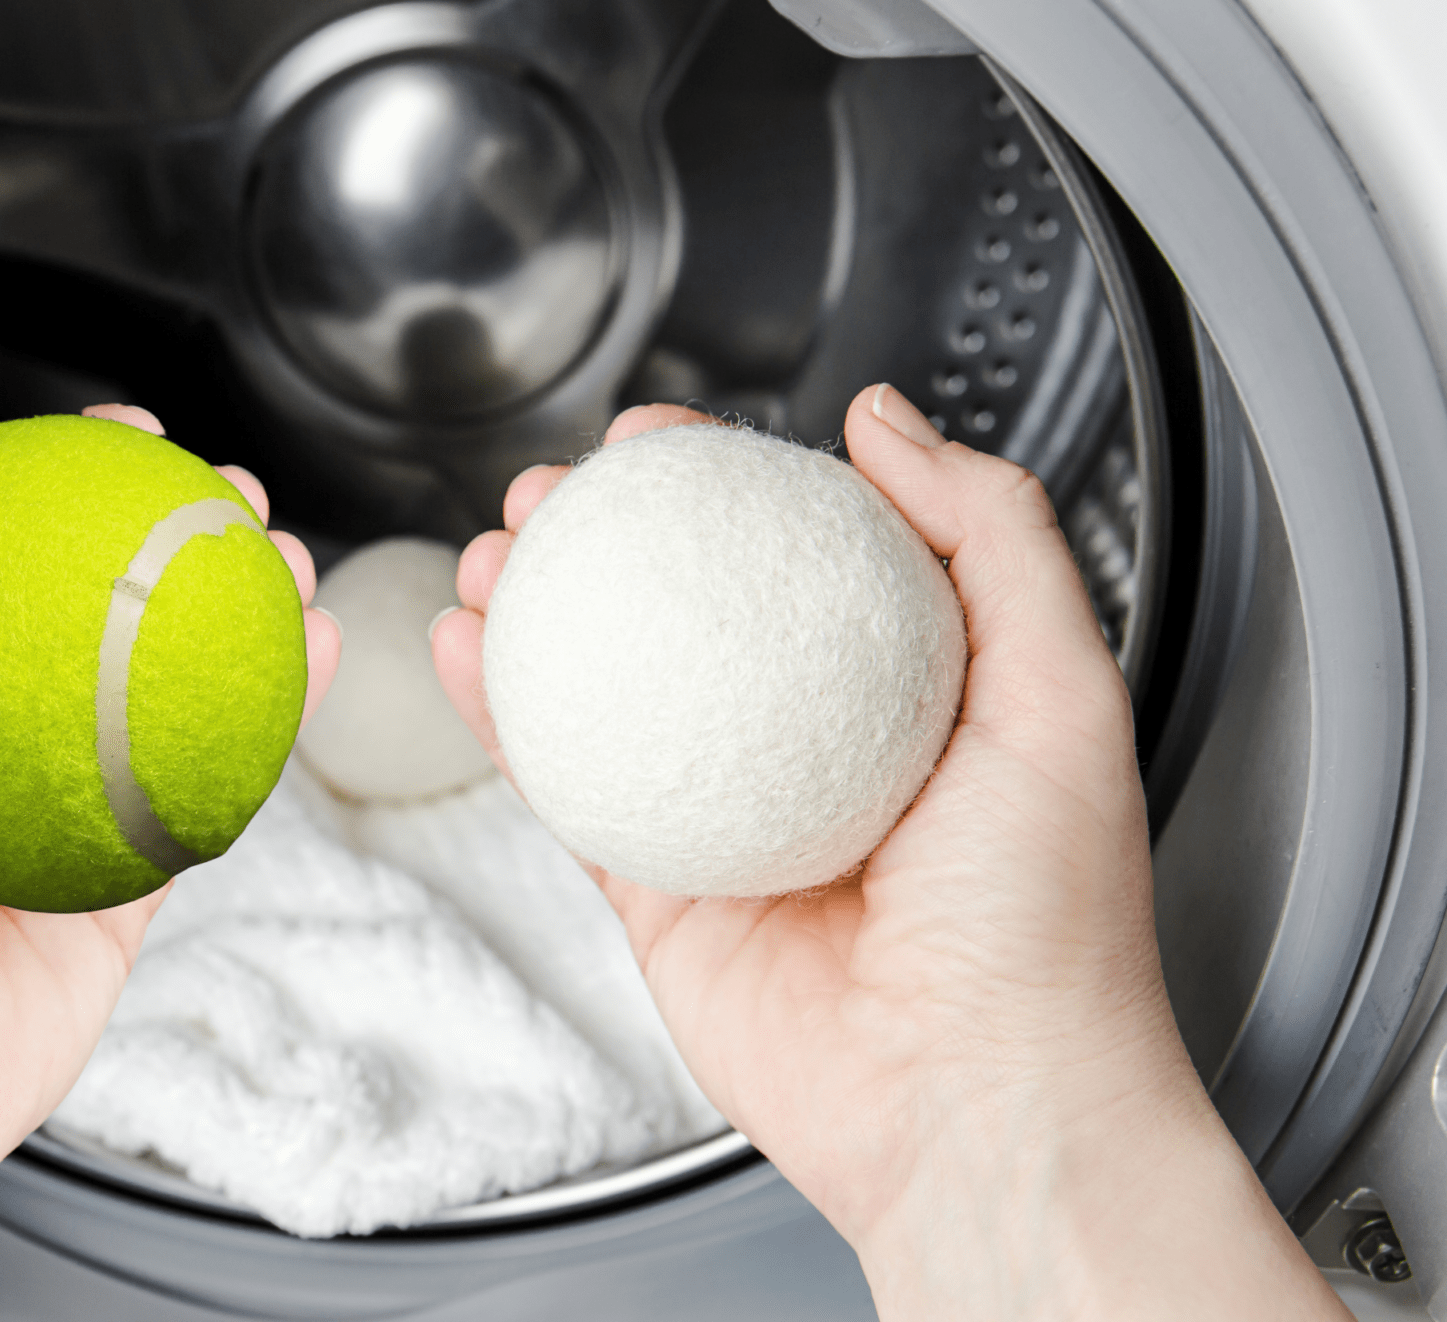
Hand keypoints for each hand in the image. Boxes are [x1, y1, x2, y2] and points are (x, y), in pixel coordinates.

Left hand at [0, 389, 340, 1321]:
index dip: (44, 483)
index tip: (101, 437)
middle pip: (87, 613)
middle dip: (165, 538)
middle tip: (212, 488)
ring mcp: (48, 820)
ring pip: (163, 691)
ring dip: (234, 613)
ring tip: (275, 551)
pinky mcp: (113, 895)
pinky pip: (203, 791)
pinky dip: (267, 720)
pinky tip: (304, 655)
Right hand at [432, 388, 1343, 1319]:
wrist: (981, 1109)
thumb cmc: (1050, 930)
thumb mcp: (1064, 695)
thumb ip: (994, 539)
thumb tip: (889, 425)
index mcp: (911, 695)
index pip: (803, 555)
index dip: (727, 483)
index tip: (667, 438)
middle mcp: (814, 750)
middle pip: (688, 612)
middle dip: (609, 538)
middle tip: (560, 490)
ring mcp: (729, 822)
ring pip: (610, 691)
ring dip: (538, 611)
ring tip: (497, 549)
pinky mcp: (663, 896)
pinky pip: (571, 791)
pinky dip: (507, 720)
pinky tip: (470, 652)